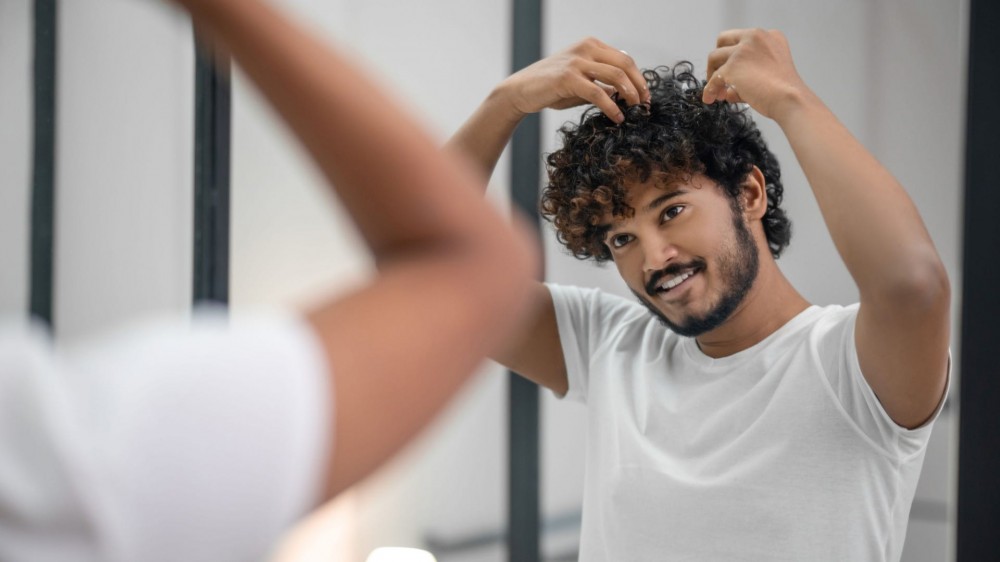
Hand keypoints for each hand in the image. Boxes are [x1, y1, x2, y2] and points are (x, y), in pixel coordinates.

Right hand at [496, 37, 649, 123]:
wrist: (521, 91)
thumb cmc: (550, 88)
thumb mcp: (580, 82)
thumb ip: (601, 83)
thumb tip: (624, 92)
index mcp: (590, 45)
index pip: (624, 59)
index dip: (638, 77)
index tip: (644, 96)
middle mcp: (585, 48)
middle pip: (625, 64)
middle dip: (639, 85)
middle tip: (644, 104)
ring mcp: (577, 62)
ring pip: (616, 76)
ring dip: (630, 95)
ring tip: (634, 111)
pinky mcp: (568, 78)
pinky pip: (599, 93)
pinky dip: (612, 107)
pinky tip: (617, 118)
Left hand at [702, 29, 811, 120]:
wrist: (790, 99)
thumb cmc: (785, 91)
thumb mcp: (770, 70)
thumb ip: (750, 70)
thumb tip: (727, 88)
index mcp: (769, 36)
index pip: (741, 38)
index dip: (732, 54)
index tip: (730, 69)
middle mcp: (754, 37)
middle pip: (723, 41)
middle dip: (718, 59)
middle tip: (717, 77)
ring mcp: (742, 50)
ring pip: (714, 58)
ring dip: (712, 76)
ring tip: (717, 93)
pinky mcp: (732, 66)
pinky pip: (714, 78)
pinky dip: (710, 90)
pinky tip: (710, 99)